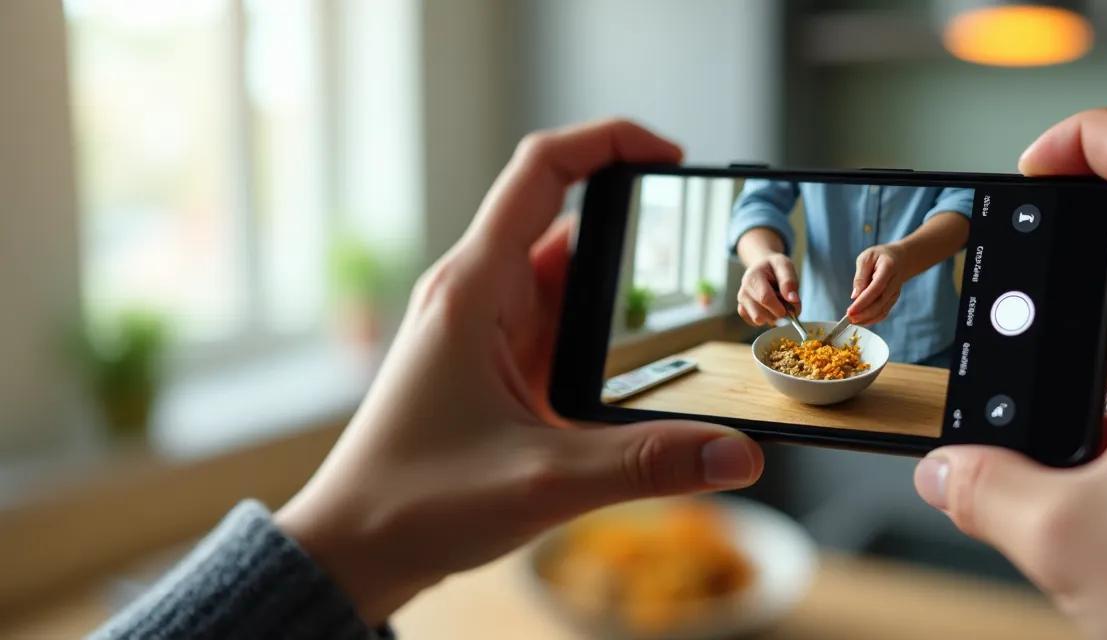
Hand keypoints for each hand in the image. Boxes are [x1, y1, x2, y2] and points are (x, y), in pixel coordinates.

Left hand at [274, 120, 763, 624]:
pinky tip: (648, 368)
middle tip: (704, 255)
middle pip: (570, 225)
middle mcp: (479, 297)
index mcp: (475, 290)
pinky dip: (608, 337)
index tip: (672, 156)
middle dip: (638, 230)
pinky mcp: (497, 370)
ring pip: (570, 283)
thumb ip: (647, 465)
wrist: (349, 553)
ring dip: (625, 292)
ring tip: (693, 312)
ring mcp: (487, 333)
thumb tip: (739, 453)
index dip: (609, 141)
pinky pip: (562, 329)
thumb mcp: (542, 481)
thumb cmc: (410, 503)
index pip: (542, 170)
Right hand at [736, 250, 799, 325]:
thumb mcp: (785, 266)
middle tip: (787, 304)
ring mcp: (742, 302)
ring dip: (773, 317)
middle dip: (778, 314)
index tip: (791, 308)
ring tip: (778, 304)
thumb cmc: (774, 267)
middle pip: (760, 314)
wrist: (762, 267)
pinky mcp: (743, 311)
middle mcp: (744, 291)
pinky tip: (770, 308)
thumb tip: (792, 299)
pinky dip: (767, 319)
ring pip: (758, 321)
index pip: (765, 298)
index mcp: (753, 277)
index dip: (780, 307)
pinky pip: (756, 323)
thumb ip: (789, 281)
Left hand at [847, 243, 905, 324]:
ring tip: (852, 321)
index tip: (850, 311)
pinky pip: (884, 312)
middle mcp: (894, 283)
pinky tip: (861, 321)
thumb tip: (854, 296)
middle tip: (848, 319)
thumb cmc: (880, 256)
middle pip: (880, 303)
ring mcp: (895, 293)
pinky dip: (873, 319)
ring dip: (867, 319)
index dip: (863, 302)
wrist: (901, 259)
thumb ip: (860, 277)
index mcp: (888, 268)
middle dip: (864, 314)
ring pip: (882, 310)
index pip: (876, 289)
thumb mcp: (866, 258)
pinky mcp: (893, 299)